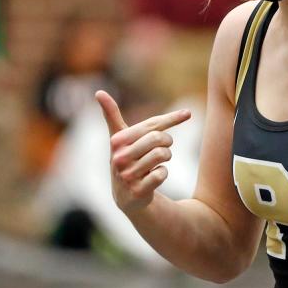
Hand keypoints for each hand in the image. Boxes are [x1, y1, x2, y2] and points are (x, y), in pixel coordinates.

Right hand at [96, 89, 190, 213]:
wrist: (125, 196)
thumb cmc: (126, 160)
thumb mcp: (119, 139)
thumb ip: (112, 115)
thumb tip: (98, 92)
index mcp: (117, 141)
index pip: (150, 125)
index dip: (172, 118)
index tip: (188, 113)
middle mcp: (119, 157)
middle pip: (158, 138)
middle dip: (167, 141)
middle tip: (164, 146)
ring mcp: (127, 175)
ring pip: (161, 155)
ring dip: (166, 157)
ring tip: (159, 160)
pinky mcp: (137, 191)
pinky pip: (162, 174)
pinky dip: (163, 173)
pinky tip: (154, 176)